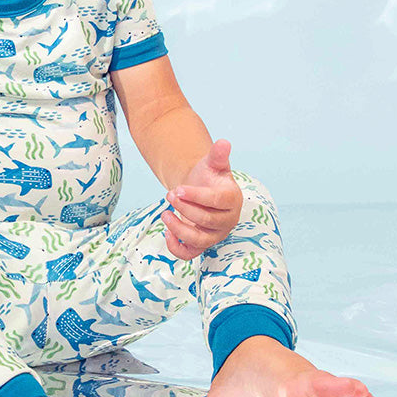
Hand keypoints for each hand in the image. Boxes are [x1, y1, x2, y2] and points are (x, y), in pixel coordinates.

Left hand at [160, 139, 242, 260]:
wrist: (202, 191)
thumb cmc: (209, 178)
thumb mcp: (212, 164)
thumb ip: (218, 155)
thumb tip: (223, 143)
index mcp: (232, 200)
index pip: (216, 201)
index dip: (196, 196)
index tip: (177, 189)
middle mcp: (227, 221)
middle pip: (206, 220)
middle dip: (185, 208)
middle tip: (169, 195)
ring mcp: (215, 235)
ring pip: (198, 240)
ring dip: (178, 229)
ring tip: (165, 214)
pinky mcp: (202, 245)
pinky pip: (189, 254)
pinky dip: (176, 247)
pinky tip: (166, 231)